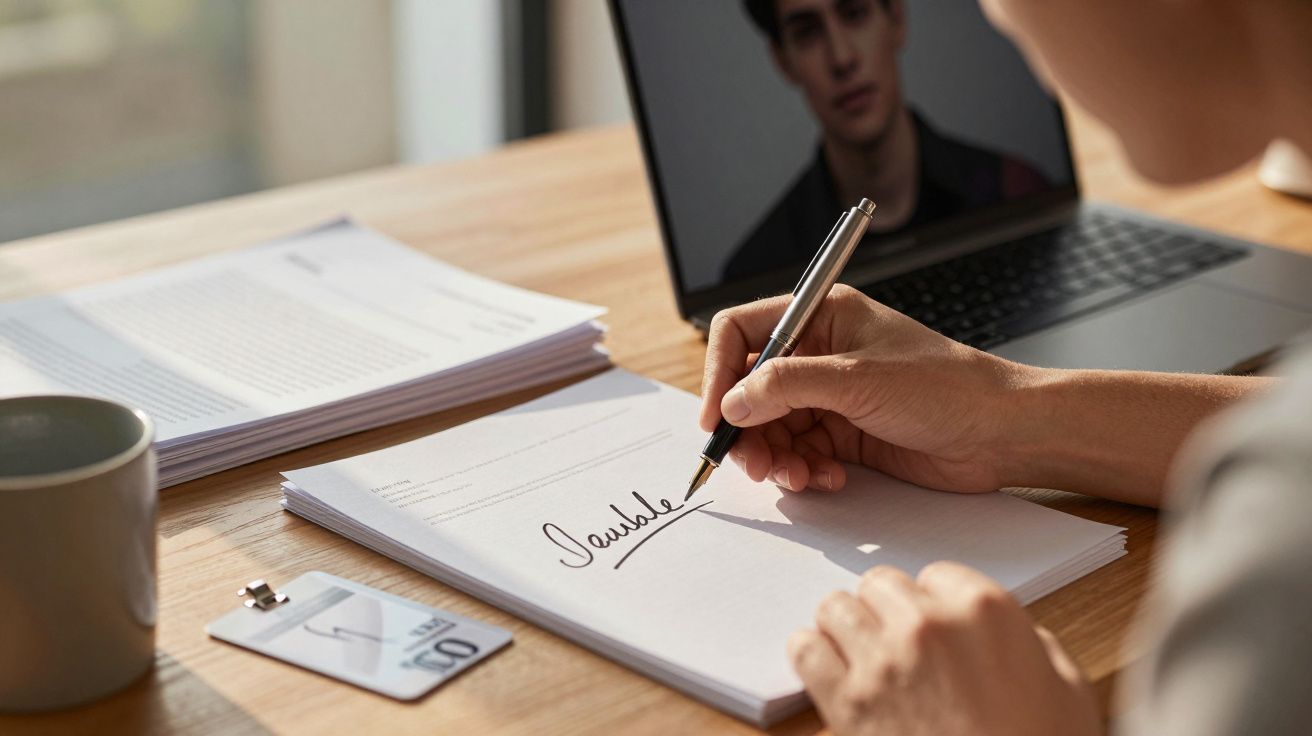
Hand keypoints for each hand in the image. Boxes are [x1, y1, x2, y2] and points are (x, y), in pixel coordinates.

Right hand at [699, 285, 1036, 492]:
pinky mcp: (845, 434)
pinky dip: (804, 471)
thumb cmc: (946, 386)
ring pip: (772, 427)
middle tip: (753, 464)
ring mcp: (831, 395)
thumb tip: (732, 402)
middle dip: (747, 429)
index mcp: (821, 316)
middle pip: (750, 388)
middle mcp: (820, 353)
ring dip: (776, 457)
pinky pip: (800, 453)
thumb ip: (786, 386)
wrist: (1001, 433)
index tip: (716, 416)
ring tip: (798, 477)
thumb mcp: (858, 379)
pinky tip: (827, 479)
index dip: (720, 373)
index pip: (743, 333)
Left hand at [788, 563, 1098, 735]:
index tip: (939, 629)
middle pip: (880, 585)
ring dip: (847, 628)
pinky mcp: (845, 702)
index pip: (935, 575)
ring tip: (862, 655)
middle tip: (900, 643)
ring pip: (835, 607)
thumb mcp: (1067, 691)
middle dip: (888, 611)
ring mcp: (881, 662)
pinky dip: (814, 657)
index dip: (936, 605)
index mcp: (984, 611)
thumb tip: (1014, 635)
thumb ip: (1034, 645)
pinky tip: (830, 672)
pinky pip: (805, 649)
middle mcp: (926, 626)